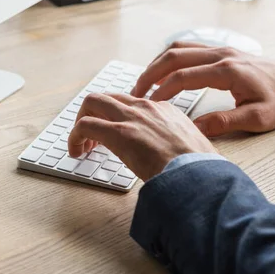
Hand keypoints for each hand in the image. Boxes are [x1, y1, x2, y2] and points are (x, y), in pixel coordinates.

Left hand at [68, 93, 217, 181]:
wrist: (200, 176)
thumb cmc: (199, 169)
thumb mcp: (189, 147)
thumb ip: (173, 143)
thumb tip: (164, 157)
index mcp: (165, 110)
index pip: (130, 103)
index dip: (115, 118)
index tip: (111, 135)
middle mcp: (146, 107)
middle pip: (107, 97)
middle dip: (92, 113)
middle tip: (91, 137)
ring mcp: (131, 118)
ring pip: (92, 102)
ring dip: (80, 122)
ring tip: (81, 145)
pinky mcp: (119, 133)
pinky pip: (84, 125)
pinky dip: (74, 137)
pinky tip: (76, 152)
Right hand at [131, 42, 274, 136]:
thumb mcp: (257, 118)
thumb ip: (224, 122)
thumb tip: (193, 129)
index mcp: (227, 70)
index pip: (183, 76)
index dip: (161, 91)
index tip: (148, 105)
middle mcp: (220, 54)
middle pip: (173, 57)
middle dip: (150, 74)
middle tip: (135, 92)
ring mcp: (219, 49)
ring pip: (177, 48)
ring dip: (156, 64)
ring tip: (143, 84)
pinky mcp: (219, 50)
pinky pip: (186, 48)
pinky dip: (168, 59)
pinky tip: (161, 73)